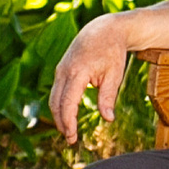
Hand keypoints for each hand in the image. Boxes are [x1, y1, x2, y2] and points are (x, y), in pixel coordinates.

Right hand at [48, 14, 132, 138]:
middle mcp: (64, 71)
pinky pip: (56, 91)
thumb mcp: (114, 75)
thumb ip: (108, 97)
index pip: (68, 103)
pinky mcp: (61, 70)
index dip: (68, 122)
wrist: (103, 29)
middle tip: (71, 139)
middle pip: (56, 103)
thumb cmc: (112, 52)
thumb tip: (108, 119)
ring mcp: (60, 70)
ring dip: (59, 116)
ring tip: (69, 131)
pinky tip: (68, 116)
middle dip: (61, 123)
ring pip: (53, 98)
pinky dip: (60, 105)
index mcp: (78, 72)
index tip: (73, 137)